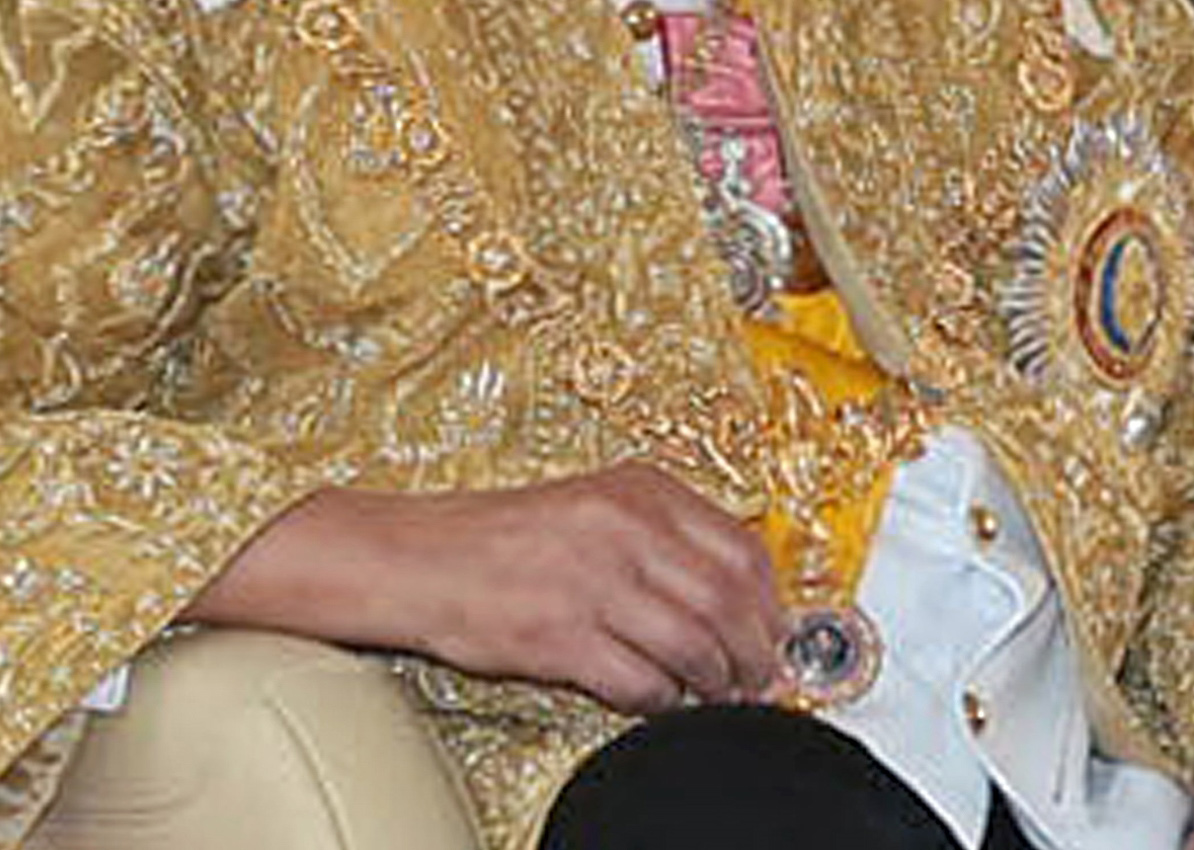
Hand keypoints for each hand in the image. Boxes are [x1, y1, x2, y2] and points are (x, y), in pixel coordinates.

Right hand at [188, 464, 788, 714]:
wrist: (415, 559)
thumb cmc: (503, 538)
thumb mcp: (595, 504)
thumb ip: (663, 530)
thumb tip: (735, 584)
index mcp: (639, 490)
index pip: (741, 546)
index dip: (771, 600)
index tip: (778, 628)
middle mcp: (623, 529)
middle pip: (728, 601)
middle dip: (757, 650)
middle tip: (761, 677)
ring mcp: (592, 583)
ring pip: (694, 645)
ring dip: (717, 683)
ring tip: (719, 696)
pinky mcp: (560, 637)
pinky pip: (640, 682)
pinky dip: (663, 702)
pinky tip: (662, 703)